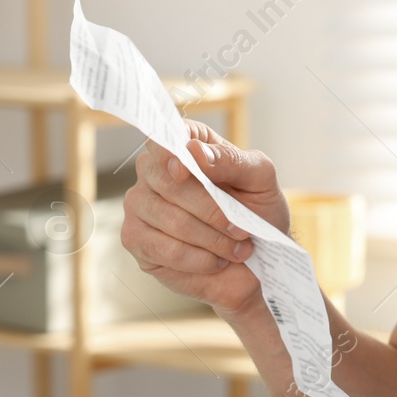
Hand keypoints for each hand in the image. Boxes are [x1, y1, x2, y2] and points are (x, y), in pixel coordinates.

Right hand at [121, 119, 290, 321]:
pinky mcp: (136, 239)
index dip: (170, 151)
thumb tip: (193, 150)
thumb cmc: (258, 210)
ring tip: (237, 248)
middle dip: (211, 209)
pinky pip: (162, 249)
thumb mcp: (260, 179)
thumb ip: (231, 160)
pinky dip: (197, 258)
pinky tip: (216, 261)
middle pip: (166, 181)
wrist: (259, 259)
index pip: (165, 136)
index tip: (183, 170)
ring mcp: (140, 205)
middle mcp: (155, 170)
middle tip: (242, 228)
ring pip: (167, 217)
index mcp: (187, 145)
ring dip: (211, 238)